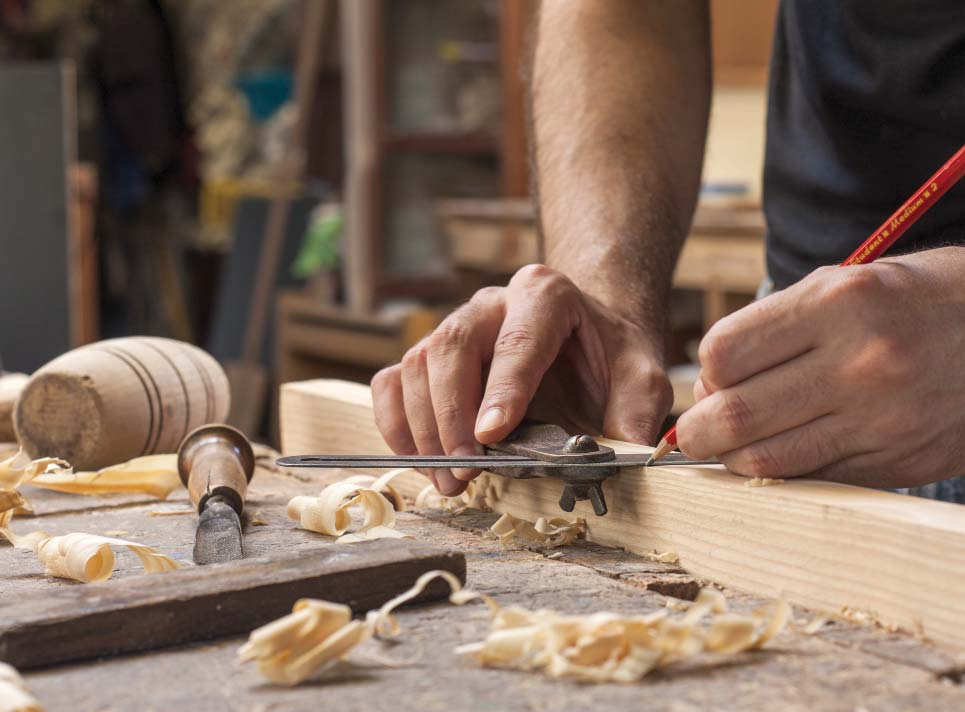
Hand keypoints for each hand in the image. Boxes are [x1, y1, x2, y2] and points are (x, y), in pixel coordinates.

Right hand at [372, 264, 671, 495]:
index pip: (518, 341)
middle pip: (451, 349)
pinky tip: (421, 461)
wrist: (588, 333)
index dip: (501, 390)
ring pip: (416, 366)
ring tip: (449, 481)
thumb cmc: (612, 354)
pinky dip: (397, 424)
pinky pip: (393, 381)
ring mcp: (455, 325)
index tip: (490, 436)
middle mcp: (492, 303)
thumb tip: (622, 460)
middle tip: (464, 472)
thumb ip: (637, 414)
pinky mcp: (431, 353)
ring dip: (423, 430)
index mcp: (546, 295)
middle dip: (451, 418)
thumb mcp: (643, 377)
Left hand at [676, 247, 964, 488]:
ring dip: (732, 458)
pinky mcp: (897, 461)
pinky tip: (784, 453)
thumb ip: (775, 329)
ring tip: (731, 446)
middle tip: (694, 433)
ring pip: (766, 459)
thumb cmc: (908, 302)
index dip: (706, 374)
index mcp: (837, 304)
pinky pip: (812, 477)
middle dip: (697, 431)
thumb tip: (711, 387)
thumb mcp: (844, 285)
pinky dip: (783, 472)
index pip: (724, 352)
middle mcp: (859, 363)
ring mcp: (881, 419)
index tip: (712, 380)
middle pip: (735, 414)